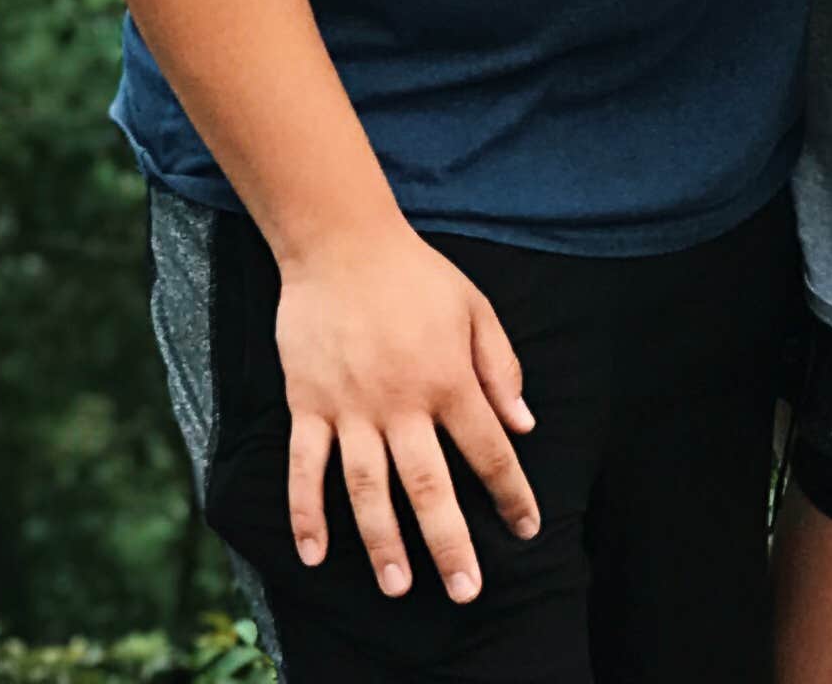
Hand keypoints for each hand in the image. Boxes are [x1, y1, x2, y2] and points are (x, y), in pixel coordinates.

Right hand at [277, 216, 538, 600]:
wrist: (341, 243)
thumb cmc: (415, 274)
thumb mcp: (474, 307)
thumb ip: (500, 366)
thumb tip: (524, 424)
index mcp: (448, 378)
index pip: (488, 449)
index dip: (510, 492)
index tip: (526, 528)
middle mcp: (401, 402)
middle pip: (429, 486)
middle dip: (450, 542)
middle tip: (465, 590)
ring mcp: (351, 407)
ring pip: (368, 488)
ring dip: (383, 541)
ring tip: (397, 585)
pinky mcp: (308, 406)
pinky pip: (305, 469)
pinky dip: (306, 513)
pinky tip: (314, 553)